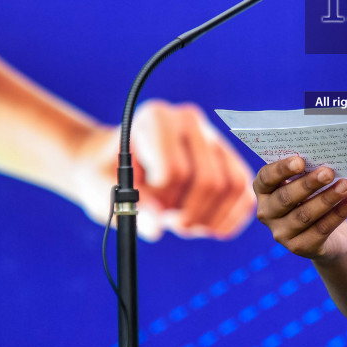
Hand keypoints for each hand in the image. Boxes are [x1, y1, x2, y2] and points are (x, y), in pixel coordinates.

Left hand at [64, 100, 254, 240]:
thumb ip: (126, 204)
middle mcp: (190, 121)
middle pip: (208, 181)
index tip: (143, 203)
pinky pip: (245, 194)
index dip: (161, 200)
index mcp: (156, 118)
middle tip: (166, 221)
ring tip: (182, 223)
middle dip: (187, 215)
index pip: (175, 170)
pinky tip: (206, 227)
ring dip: (207, 219)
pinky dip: (228, 220)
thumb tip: (156, 228)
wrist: (114, 166)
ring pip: (232, 188)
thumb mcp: (102, 188)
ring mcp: (214, 138)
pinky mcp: (229, 160)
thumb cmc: (106, 175)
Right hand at [253, 157, 346, 263]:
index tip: (300, 160)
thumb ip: (308, 171)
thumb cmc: (314, 196)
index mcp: (264, 191)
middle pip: (285, 198)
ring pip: (304, 215)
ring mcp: (281, 233)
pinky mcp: (300, 247)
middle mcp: (267, 213)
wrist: (330, 235)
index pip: (266, 178)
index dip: (281, 169)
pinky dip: (339, 214)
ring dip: (327, 198)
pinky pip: (321, 229)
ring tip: (346, 185)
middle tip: (329, 172)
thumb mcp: (308, 183)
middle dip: (308, 184)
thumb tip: (323, 154)